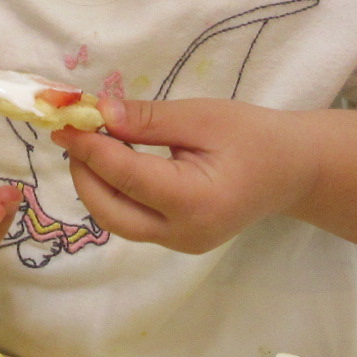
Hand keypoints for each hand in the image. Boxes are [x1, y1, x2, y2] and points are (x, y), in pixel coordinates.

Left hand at [53, 97, 315, 255]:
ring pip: (117, 221)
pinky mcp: (178, 241)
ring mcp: (181, 244)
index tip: (64, 122)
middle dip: (85, 173)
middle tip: (75, 135)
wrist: (292, 170)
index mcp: (193, 201)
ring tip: (92, 145)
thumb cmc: (253, 136)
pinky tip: (114, 162)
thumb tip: (98, 113)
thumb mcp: (201, 117)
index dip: (89, 148)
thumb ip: (147, 119)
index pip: (124, 176)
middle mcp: (183, 233)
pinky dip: (114, 193)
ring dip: (95, 185)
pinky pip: (133, 221)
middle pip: (110, 211)